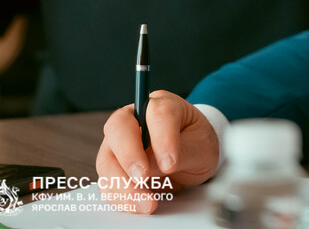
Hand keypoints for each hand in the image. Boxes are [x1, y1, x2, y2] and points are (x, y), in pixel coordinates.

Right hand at [96, 90, 219, 213]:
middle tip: (143, 178)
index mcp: (162, 104)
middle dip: (129, 156)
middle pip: (119, 128)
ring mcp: (119, 141)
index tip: (170, 163)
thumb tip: (157, 165)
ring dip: (122, 184)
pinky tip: (137, 205)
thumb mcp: (201, 147)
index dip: (162, 138)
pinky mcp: (113, 164)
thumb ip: (181, 153)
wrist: (191, 154)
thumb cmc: (196, 143)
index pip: (158, 113)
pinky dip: (119, 196)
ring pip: (107, 158)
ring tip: (146, 203)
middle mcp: (135, 118)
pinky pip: (107, 180)